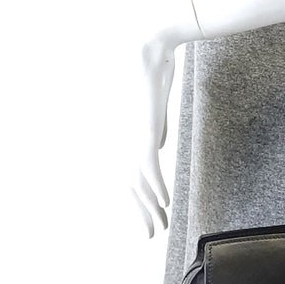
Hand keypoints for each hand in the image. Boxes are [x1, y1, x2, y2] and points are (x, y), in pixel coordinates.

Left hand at [132, 32, 176, 236]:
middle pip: (127, 187)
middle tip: (149, 234)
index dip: (134, 199)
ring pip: (137, 184)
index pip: (125, 175)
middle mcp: (120, 141)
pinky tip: (164, 203)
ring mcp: (130, 139)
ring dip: (149, 208)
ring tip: (158, 227)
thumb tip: (158, 148)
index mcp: (122, 136)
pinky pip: (149, 169)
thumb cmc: (153, 71)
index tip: (146, 215)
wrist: (149, 48)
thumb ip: (155, 131)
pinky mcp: (143, 134)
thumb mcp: (154, 107)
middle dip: (139, 213)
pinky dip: (157, 188)